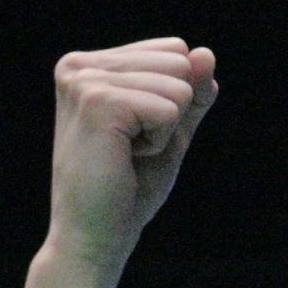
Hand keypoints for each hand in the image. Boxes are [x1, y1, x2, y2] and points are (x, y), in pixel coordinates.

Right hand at [46, 39, 217, 268]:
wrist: (95, 237)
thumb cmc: (128, 190)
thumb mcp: (170, 132)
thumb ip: (190, 93)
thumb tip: (207, 53)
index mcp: (89, 65)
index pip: (174, 51)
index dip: (173, 100)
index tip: (134, 135)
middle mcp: (80, 65)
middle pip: (179, 61)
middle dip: (171, 113)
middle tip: (130, 149)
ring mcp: (86, 80)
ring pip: (178, 85)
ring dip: (165, 131)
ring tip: (126, 155)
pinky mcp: (99, 101)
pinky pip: (170, 109)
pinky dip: (160, 143)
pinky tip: (126, 159)